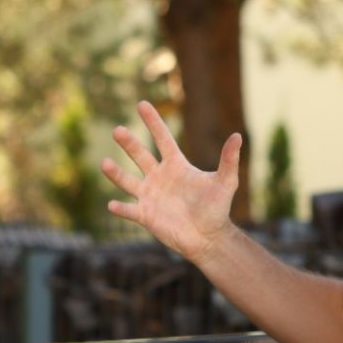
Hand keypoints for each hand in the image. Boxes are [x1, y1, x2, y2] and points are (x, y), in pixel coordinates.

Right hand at [101, 101, 241, 262]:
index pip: (162, 139)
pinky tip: (112, 204)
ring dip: (115, 173)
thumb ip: (228, 160)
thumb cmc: (217, 208)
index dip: (153, 122)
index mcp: (176, 166)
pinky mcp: (146, 215)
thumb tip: (237, 136)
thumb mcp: (225, 183)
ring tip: (104, 163)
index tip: (142, 104)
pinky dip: (121, 208)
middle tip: (117, 130)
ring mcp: (150, 196)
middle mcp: (159, 177)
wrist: (208, 237)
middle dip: (129, 143)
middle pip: (140, 156)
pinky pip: (130, 210)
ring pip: (128, 181)